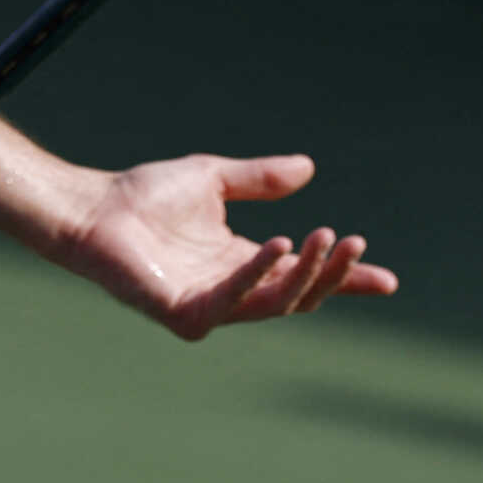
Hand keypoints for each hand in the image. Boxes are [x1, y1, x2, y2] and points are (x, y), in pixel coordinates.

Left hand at [55, 153, 394, 339]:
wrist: (95, 207)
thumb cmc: (144, 196)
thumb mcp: (214, 178)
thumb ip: (259, 178)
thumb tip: (309, 168)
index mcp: (242, 263)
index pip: (302, 276)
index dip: (344, 279)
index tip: (387, 279)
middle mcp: (231, 290)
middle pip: (298, 295)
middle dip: (332, 273)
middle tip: (355, 242)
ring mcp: (210, 306)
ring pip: (275, 303)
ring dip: (305, 273)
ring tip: (327, 237)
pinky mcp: (184, 314)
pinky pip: (233, 301)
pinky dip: (259, 275)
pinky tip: (278, 245)